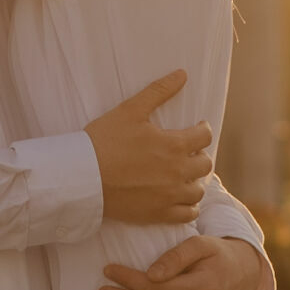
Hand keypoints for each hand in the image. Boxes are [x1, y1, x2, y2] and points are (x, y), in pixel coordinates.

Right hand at [84, 72, 212, 225]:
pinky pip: (187, 215)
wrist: (84, 177)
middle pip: (205, 164)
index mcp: (173, 145)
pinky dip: (189, 206)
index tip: (196, 128)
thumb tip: (182, 74)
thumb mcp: (132, 109)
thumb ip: (159, 91)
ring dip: (195, 180)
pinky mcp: (158, 215)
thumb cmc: (106, 140)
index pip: (204, 137)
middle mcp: (177, 172)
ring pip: (198, 190)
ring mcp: (169, 196)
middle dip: (199, 154)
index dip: (202, 129)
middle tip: (188, 151)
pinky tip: (181, 197)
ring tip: (184, 173)